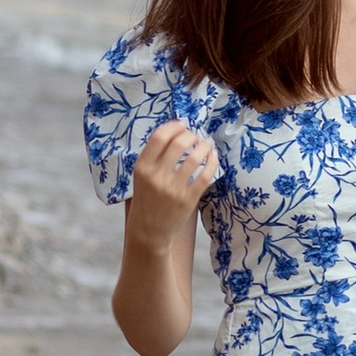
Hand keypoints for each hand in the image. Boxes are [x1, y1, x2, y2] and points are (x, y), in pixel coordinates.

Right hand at [129, 117, 216, 245]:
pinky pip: (205, 175)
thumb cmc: (146, 199)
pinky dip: (212, 162)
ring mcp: (173, 189)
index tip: (183, 124)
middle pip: (179, 143)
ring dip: (204, 146)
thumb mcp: (142, 176)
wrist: (148, 231)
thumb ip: (154, 156)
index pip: (159, 137)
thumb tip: (177, 131)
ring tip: (207, 144)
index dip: (174, 126)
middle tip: (195, 136)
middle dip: (191, 135)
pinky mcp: (188, 199)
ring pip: (195, 157)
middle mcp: (157, 176)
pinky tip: (213, 156)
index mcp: (142, 168)